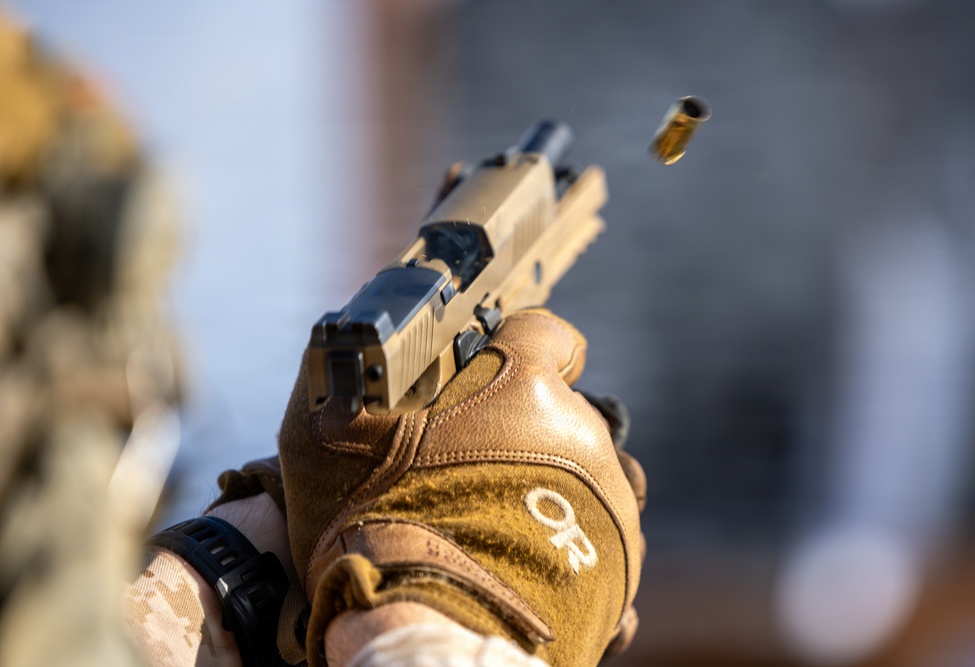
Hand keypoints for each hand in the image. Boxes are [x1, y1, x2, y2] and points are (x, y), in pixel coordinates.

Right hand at [279, 309, 644, 666]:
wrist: (430, 617)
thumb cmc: (376, 519)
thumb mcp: (340, 429)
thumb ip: (368, 387)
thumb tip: (358, 372)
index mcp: (522, 385)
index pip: (545, 334)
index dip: (532, 348)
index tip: (518, 367)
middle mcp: (579, 431)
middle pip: (567, 414)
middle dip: (533, 436)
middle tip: (486, 473)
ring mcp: (610, 496)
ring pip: (595, 477)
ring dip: (563, 491)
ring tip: (513, 527)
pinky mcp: (622, 558)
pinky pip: (606, 537)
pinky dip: (577, 548)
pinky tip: (536, 567)